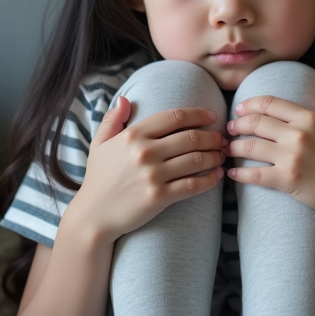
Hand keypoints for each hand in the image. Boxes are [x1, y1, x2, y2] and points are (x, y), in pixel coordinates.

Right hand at [65, 98, 227, 243]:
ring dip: (215, 156)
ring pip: (196, 160)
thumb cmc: (98, 179)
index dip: (198, 114)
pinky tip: (217, 176)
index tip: (211, 116)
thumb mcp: (99, 144)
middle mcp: (144, 152)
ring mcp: (152, 175)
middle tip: (221, 139)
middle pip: (190, 137)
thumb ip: (113, 120)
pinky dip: (210, 180)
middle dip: (212, 136)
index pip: (174, 117)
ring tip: (221, 156)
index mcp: (133, 135)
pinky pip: (193, 185)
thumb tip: (126, 99)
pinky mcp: (159, 197)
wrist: (92, 216)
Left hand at [222, 77, 314, 220]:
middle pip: (256, 122)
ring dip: (234, 146)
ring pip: (250, 146)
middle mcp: (298, 135)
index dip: (250, 104)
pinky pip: (255, 174)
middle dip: (237, 124)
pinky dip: (239, 173)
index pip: (271, 103)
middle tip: (229, 128)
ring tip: (227, 148)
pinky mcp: (286, 180)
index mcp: (309, 118)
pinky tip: (232, 172)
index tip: (240, 108)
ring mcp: (291, 157)